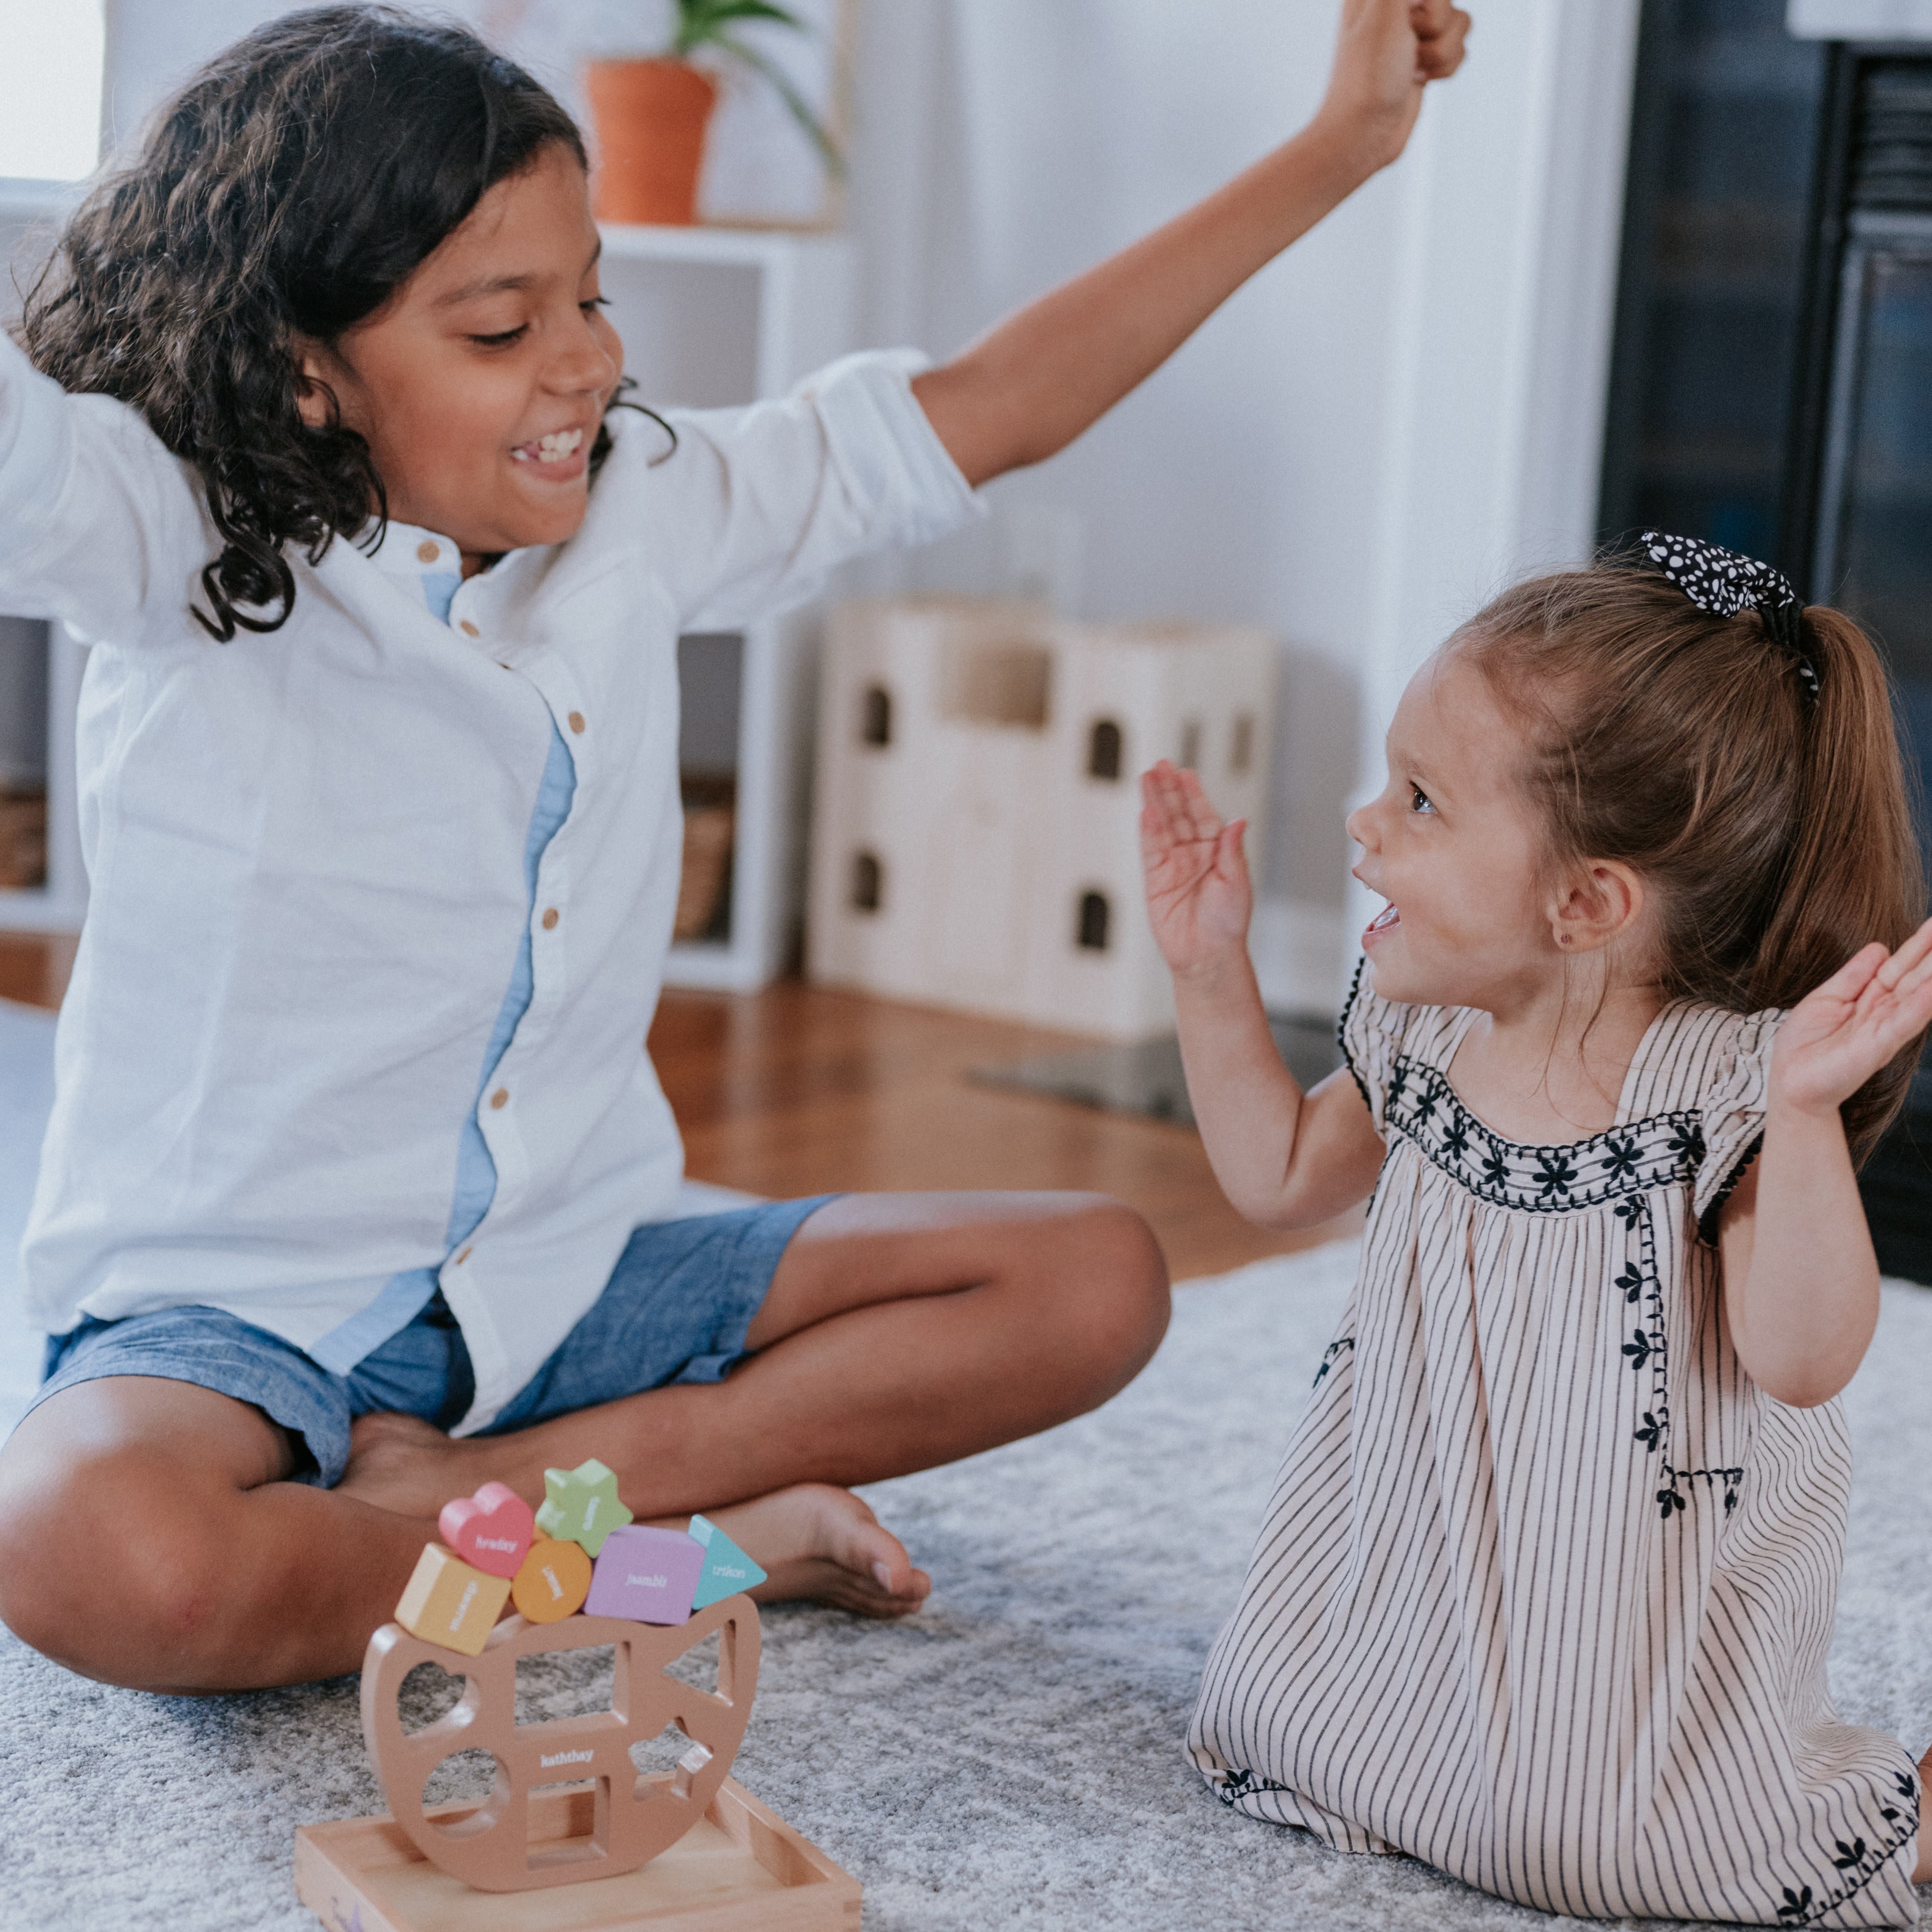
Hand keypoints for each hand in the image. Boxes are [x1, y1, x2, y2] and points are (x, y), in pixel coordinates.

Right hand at [1140, 760, 1252, 977]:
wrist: (1207, 956)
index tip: (1185, 772)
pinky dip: (1147, 831)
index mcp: (1216, 852)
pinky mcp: (1155, 880)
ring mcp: (1173, 865)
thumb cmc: (1228, 923)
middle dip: (1169, 789)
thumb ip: (1232, 850)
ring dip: (1154, 802)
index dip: (1193, 793)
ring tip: (1146, 777)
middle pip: (1179, 815)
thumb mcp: (1237, 883)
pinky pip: (1150, 850)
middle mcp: (1193, 854)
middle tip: (1161, 765)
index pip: (1202, 815)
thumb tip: (1237, 821)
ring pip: (1162, 827)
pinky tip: (1144, 811)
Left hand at [1314, 0, 1472, 172]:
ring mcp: (1412, 30)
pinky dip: (1444, 68)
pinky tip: (1418, 80)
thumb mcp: (1386, 9)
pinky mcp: (1424, 55)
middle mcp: (1396, 3)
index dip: (1430, 4)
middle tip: (1406, 43)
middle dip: (1436, 23)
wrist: (1362, 136)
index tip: (1414, 26)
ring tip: (1410, 69)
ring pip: (1460, 21)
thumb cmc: (1366, 78)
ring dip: (1440, 52)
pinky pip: (1459, 48)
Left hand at [1771, 918, 1931, 1119]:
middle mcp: (1884, 1013)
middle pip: (1915, 976)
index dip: (1919, 945)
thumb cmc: (1805, 1046)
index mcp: (1871, 999)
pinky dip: (1917, 1007)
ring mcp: (1883, 1030)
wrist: (1789, 1084)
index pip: (1900, 966)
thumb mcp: (1826, 1000)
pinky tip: (1930, 990)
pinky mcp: (1875, 1048)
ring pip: (1916, 996)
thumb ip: (1854, 976)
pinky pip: (1900, 1024)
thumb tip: (1880, 947)